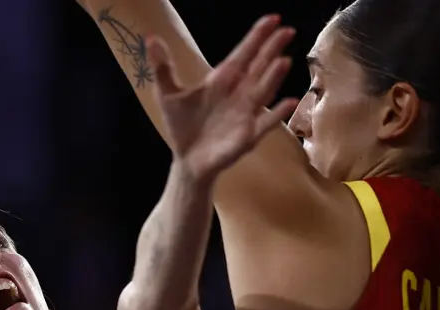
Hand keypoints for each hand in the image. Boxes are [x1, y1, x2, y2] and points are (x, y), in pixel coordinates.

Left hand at [148, 14, 298, 181]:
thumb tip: (150, 38)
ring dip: (274, 77)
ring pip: (263, 91)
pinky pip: (266, 123)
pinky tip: (289, 102)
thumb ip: (163, 67)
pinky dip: (277, 114)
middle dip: (272, 49)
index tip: (273, 19)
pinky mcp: (248, 136)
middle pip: (259, 67)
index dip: (257, 37)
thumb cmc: (182, 126)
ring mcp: (245, 114)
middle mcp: (238, 94)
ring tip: (284, 61)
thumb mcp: (167, 94)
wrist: (187, 160)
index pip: (243, 54)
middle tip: (288, 30)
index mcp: (221, 81)